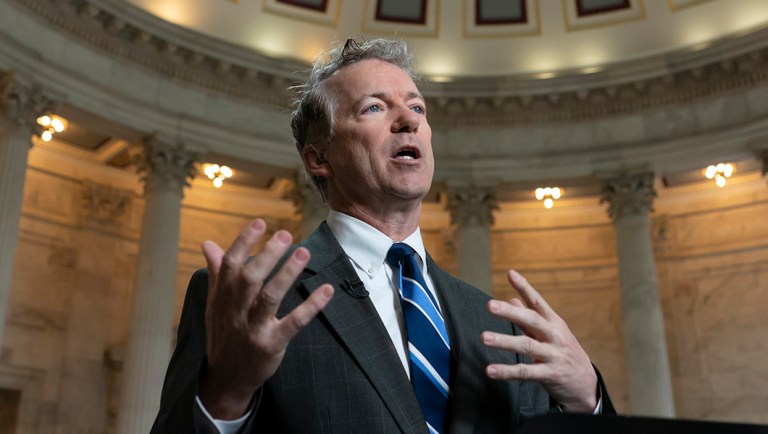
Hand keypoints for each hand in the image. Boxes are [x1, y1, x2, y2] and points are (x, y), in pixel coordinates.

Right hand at [198, 219, 333, 418]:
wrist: (226, 379)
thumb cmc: (224, 335)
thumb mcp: (214, 305)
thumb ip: (217, 273)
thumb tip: (208, 244)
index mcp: (222, 298)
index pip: (230, 265)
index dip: (244, 242)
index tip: (260, 222)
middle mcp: (235, 312)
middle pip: (250, 278)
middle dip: (267, 255)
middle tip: (285, 234)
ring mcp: (253, 329)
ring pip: (270, 297)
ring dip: (288, 273)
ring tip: (303, 252)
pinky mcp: (272, 344)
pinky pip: (293, 323)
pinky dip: (311, 306)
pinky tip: (326, 290)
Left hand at [481, 269, 596, 412]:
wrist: (585, 382)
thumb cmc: (563, 352)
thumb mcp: (551, 332)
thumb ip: (530, 318)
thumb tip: (511, 299)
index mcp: (554, 322)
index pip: (538, 301)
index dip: (525, 287)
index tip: (510, 274)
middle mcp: (554, 336)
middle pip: (532, 320)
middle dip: (510, 312)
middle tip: (489, 305)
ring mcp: (553, 355)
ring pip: (527, 345)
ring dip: (504, 341)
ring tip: (484, 337)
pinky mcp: (549, 374)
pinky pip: (525, 372)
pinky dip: (507, 371)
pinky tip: (490, 370)